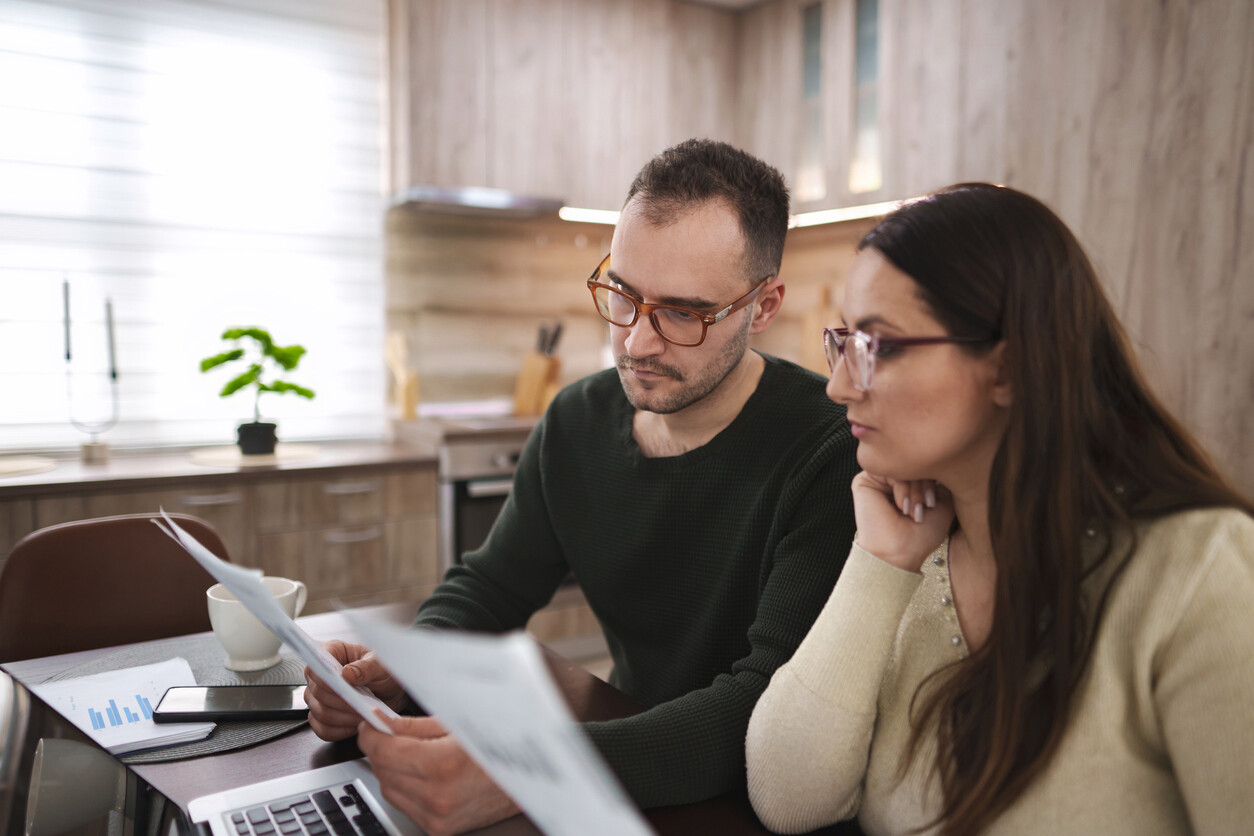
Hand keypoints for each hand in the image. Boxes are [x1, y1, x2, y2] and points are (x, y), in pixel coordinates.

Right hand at [304, 640, 409, 740]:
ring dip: (343, 718)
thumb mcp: (382, 665)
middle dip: (341, 702)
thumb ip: (367, 667)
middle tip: (361, 705)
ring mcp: (319, 697)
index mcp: (331, 653)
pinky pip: (323, 729)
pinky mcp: (323, 716)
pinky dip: (339, 731)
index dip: (325, 680)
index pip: (315, 668)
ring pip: (320, 713)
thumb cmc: (385, 671)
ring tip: (363, 715)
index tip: (342, 688)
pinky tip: (355, 725)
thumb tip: (348, 673)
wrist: (392, 689)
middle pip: (316, 693)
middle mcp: (320, 675)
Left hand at [358, 713, 520, 835]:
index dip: (370, 734)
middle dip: (382, 750)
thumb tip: (380, 722)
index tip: (369, 725)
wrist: (529, 779)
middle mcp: (437, 797)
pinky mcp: (439, 830)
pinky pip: (405, 807)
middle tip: (391, 734)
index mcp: (442, 765)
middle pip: (382, 771)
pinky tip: (424, 775)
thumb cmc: (500, 746)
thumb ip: (411, 726)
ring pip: (389, 791)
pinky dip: (406, 789)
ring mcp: (437, 817)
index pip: (383, 750)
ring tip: (414, 754)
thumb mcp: (458, 724)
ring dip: (392, 771)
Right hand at [851, 472, 953, 572]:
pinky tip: (900, 506)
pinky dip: (901, 487)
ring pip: (902, 466)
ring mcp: (878, 479)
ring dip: (914, 489)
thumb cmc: (920, 535)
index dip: (934, 478)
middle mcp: (892, 479)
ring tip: (913, 511)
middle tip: (925, 507)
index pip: (924, 463)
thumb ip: (943, 480)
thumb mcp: (943, 504)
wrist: (899, 552)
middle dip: (924, 485)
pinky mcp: (864, 481)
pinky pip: (889, 470)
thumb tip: (942, 457)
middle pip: (913, 462)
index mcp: (907, 483)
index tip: (934, 503)